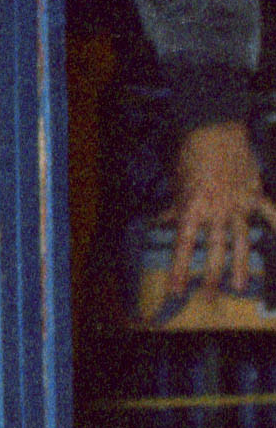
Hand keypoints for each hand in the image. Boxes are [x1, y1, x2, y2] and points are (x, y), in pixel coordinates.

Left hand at [144, 118, 271, 322]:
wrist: (215, 131)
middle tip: (208, 296)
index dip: (179, 268)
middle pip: (214, 250)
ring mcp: (239, 205)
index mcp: (192, 208)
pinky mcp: (255, 195)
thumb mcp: (176, 183)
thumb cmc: (190, 155)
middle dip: (210, 275)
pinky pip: (270, 214)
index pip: (183, 245)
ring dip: (242, 265)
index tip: (177, 288)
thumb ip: (173, 207)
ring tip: (241, 286)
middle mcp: (217, 211)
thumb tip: (162, 221)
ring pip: (242, 240)